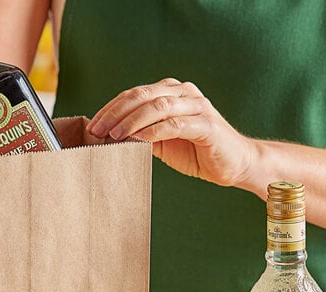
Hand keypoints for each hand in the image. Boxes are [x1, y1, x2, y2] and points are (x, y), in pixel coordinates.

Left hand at [87, 78, 254, 187]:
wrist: (233, 165)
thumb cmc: (196, 152)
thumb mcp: (162, 142)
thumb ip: (141, 134)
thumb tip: (110, 137)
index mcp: (171, 93)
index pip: (134, 94)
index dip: (110, 109)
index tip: (93, 125)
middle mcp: (184, 93)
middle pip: (142, 96)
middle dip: (115, 113)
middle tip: (98, 130)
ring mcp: (197, 107)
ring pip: (157, 107)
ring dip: (131, 121)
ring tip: (113, 136)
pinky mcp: (206, 125)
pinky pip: (174, 124)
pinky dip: (153, 132)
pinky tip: (137, 140)